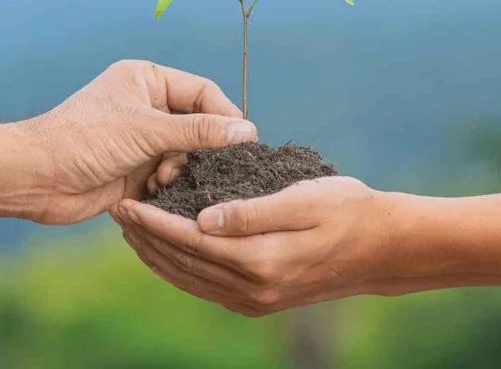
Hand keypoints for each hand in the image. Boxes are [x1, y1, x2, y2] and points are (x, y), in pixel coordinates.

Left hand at [16, 60, 256, 224]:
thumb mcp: (146, 129)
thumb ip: (198, 131)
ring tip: (161, 179)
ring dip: (179, 169)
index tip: (245, 142)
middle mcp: (146, 106)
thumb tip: (246, 131)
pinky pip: (169, 176)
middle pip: (197, 125)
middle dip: (199, 148)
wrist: (37, 177)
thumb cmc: (84, 140)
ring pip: (185, 154)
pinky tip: (154, 192)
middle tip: (202, 167)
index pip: (203, 91)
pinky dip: (168, 186)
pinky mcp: (135, 170)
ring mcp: (141, 139)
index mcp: (146, 80)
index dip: (225, 115)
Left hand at [111, 176, 395, 316]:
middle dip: (146, 238)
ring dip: (157, 255)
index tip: (127, 203)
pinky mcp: (259, 300)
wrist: (381, 248)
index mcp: (260, 260)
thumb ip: (251, 211)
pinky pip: (206, 287)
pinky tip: (167, 253)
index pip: (190, 240)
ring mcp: (255, 299)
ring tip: (133, 231)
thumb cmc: (347, 210)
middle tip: (119, 212)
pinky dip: (180, 269)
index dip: (154, 222)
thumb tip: (202, 218)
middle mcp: (253, 288)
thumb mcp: (303, 199)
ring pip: (191, 278)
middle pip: (183, 262)